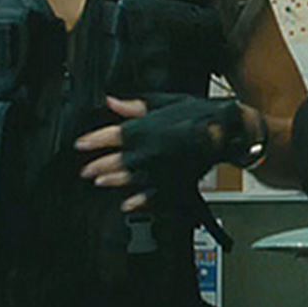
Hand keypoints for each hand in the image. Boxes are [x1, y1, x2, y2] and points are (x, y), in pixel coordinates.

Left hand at [77, 94, 259, 207]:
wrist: (226, 131)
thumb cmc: (200, 113)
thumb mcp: (166, 102)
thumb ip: (137, 106)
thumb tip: (113, 102)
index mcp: (144, 128)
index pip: (110, 136)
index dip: (93, 141)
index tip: (81, 145)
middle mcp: (148, 151)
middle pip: (116, 161)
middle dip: (99, 165)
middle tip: (86, 170)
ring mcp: (160, 170)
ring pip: (130, 179)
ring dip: (114, 181)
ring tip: (101, 182)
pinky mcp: (173, 183)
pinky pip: (153, 196)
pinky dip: (140, 201)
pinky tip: (128, 204)